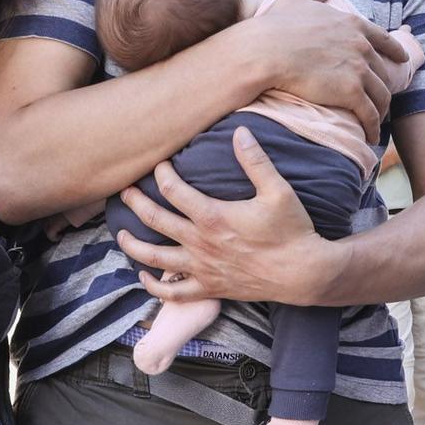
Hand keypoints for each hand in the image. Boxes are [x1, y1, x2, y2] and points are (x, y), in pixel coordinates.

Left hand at [120, 127, 340, 305]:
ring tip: (120, 233)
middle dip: (136, 202)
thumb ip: (255, 160)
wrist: (304, 273)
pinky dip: (154, 286)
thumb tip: (239, 131)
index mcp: (212, 216)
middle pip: (154, 220)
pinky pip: (174, 292)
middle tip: (125, 190)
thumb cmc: (292, 230)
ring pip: (154, 258)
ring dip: (133, 245)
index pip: (173, 190)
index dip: (162, 173)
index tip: (160, 164)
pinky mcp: (209, 288)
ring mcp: (202, 268)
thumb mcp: (278, 190)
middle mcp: (200, 243)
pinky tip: (145, 278)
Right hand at [244, 0, 412, 142]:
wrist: (266, 51)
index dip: (394, 51)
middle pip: (382, 71)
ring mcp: (358, 69)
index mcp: (352, 24)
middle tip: (381, 98)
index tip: (401, 60)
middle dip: (384, 85)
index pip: (383, 39)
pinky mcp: (351, 92)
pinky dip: (373, 127)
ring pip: (381, 95)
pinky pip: (369, 114)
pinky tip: (370, 136)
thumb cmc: (276, 25)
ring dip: (381, 110)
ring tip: (377, 121)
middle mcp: (361, 46)